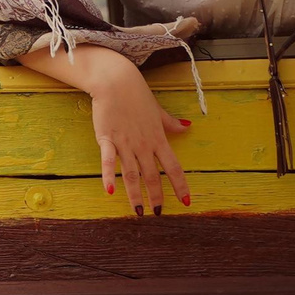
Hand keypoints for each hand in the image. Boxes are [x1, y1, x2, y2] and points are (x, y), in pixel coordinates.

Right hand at [85, 55, 192, 213]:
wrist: (116, 81)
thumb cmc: (137, 95)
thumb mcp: (158, 110)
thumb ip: (171, 123)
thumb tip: (188, 126)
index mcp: (158, 139)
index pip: (174, 167)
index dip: (180, 185)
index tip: (186, 202)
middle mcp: (144, 144)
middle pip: (153, 175)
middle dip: (156, 196)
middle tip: (157, 213)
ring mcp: (125, 143)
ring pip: (132, 174)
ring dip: (135, 194)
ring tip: (138, 211)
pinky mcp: (107, 138)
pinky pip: (108, 161)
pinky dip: (108, 176)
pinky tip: (110, 191)